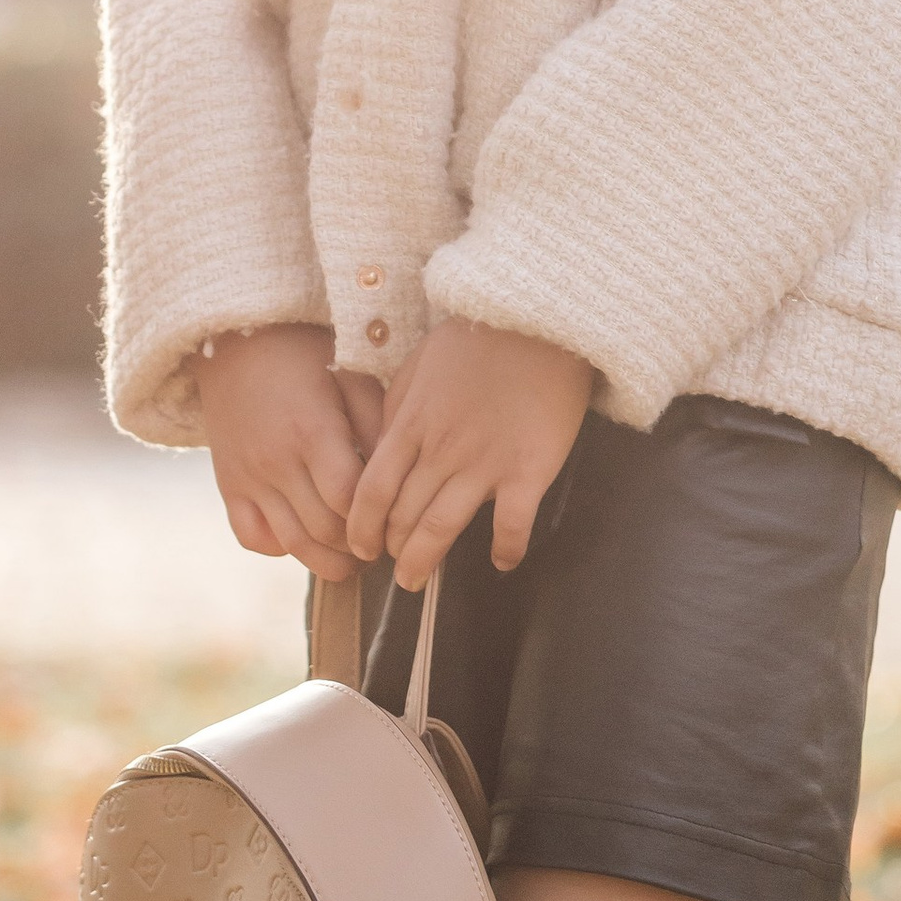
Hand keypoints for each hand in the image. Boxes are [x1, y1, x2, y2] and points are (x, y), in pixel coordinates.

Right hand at [200, 325, 383, 583]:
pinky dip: (279, 549)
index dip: (376, 520)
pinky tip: (303, 539)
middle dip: (359, 547)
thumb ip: (378, 426)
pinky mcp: (229, 486)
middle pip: (324, 529)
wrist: (233, 341)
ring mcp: (249, 478)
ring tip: (352, 560)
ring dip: (327, 561)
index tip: (396, 522)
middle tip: (382, 547)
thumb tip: (401, 476)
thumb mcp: (351, 377)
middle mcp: (277, 461)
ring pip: (292, 544)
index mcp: (312, 431)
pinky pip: (251, 537)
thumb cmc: (304, 354)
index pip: (349, 498)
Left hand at [346, 321, 592, 591]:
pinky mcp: (529, 469)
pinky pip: (512, 523)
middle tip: (392, 568)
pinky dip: (506, 548)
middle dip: (391, 550)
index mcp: (411, 424)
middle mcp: (441, 450)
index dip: (360, 526)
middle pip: (403, 516)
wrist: (539, 320)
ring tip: (417, 581)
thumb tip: (381, 445)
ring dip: (424, 560)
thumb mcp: (421, 363)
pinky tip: (502, 561)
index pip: (372, 490)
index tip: (360, 546)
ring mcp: (485, 463)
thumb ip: (397, 406)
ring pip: (441, 527)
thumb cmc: (478, 337)